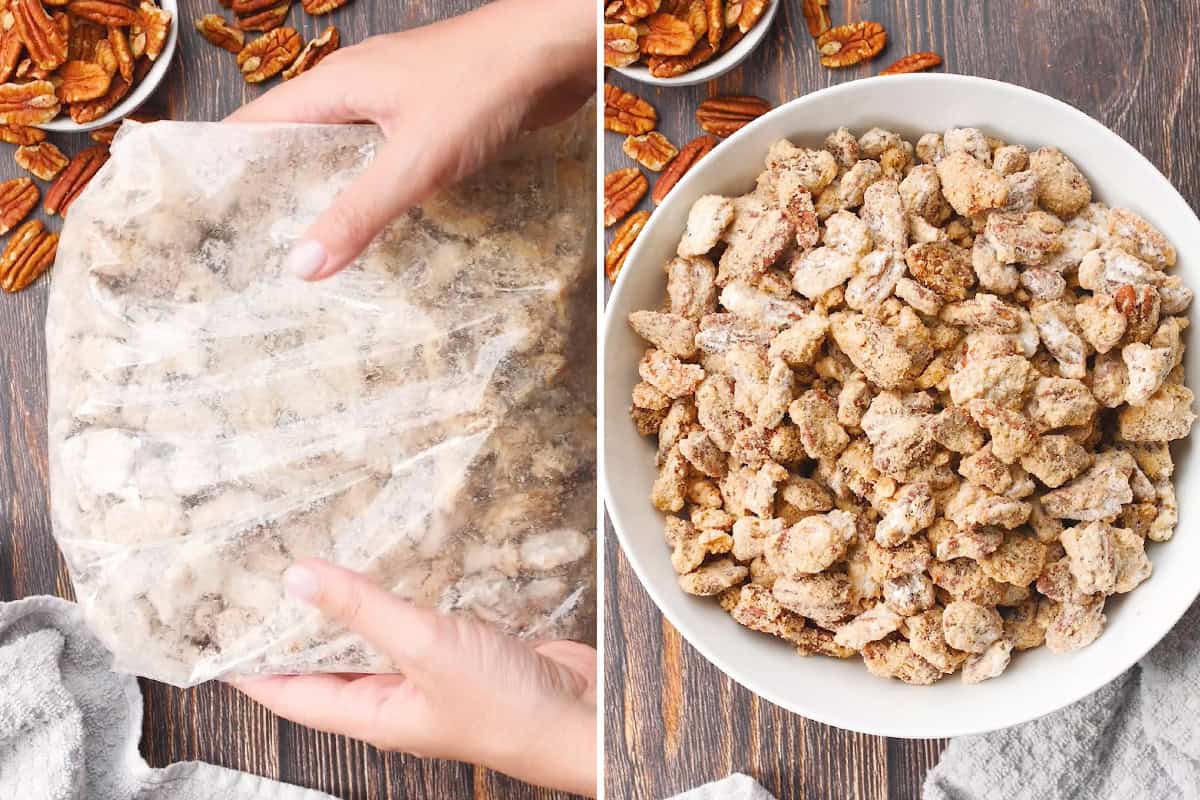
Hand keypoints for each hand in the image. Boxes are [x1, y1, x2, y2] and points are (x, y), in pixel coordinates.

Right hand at [227, 0, 593, 280]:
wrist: (554, 51)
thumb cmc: (485, 85)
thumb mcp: (415, 159)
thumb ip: (360, 210)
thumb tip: (302, 262)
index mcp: (337, 85)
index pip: (256, 124)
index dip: (226, 164)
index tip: (205, 213)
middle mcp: (359, 87)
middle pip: (297, 139)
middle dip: (276, 188)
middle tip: (258, 245)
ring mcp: (398, 99)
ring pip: (346, 150)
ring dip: (331, 191)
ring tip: (313, 244)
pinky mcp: (433, 114)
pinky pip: (388, 154)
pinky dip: (376, 186)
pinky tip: (383, 220)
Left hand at [231, 560, 596, 796]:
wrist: (581, 715)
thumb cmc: (505, 706)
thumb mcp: (423, 649)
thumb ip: (362, 611)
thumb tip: (298, 580)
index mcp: (372, 714)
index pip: (289, 693)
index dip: (250, 666)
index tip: (217, 632)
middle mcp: (394, 698)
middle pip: (327, 664)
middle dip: (295, 627)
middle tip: (264, 578)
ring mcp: (430, 676)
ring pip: (373, 640)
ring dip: (348, 606)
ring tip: (318, 560)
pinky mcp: (463, 653)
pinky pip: (417, 624)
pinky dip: (399, 596)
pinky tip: (395, 566)